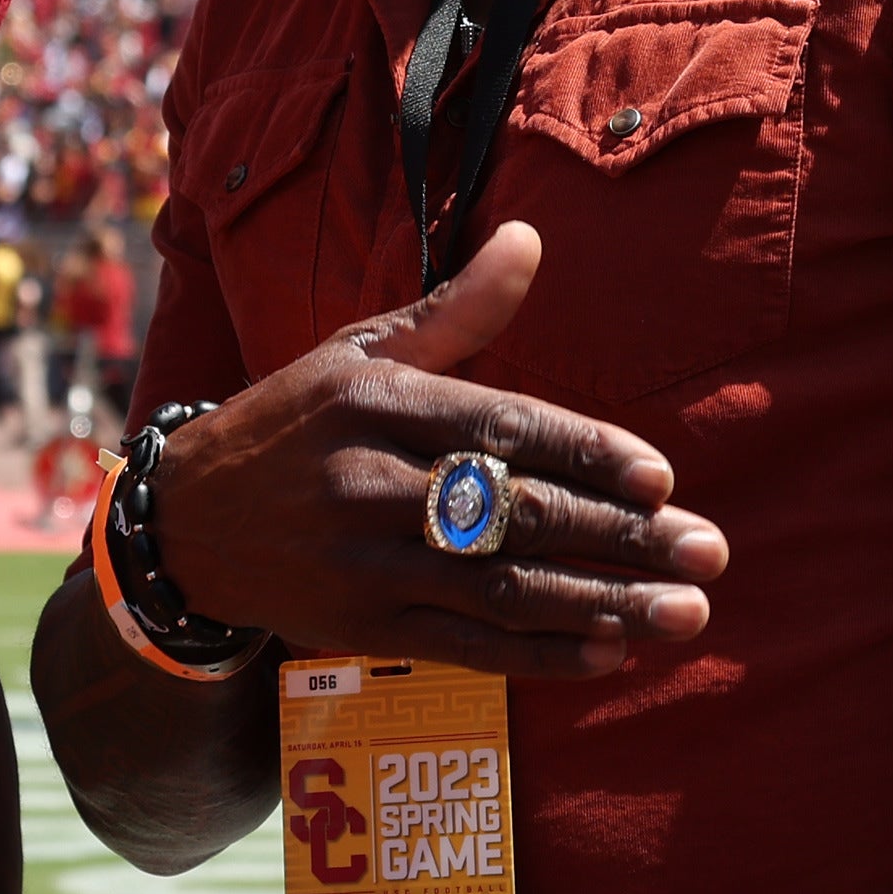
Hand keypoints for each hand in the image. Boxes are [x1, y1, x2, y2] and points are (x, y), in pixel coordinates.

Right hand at [145, 222, 724, 678]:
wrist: (185, 522)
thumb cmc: (292, 423)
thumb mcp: (357, 351)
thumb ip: (455, 310)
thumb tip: (529, 239)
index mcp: (374, 401)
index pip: (498, 427)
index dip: (584, 454)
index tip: (661, 478)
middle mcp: (368, 482)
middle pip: (513, 514)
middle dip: (620, 539)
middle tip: (707, 553)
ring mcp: (364, 562)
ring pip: (500, 588)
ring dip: (602, 605)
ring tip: (684, 613)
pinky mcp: (361, 625)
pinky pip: (466, 645)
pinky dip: (540, 654)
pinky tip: (609, 653)